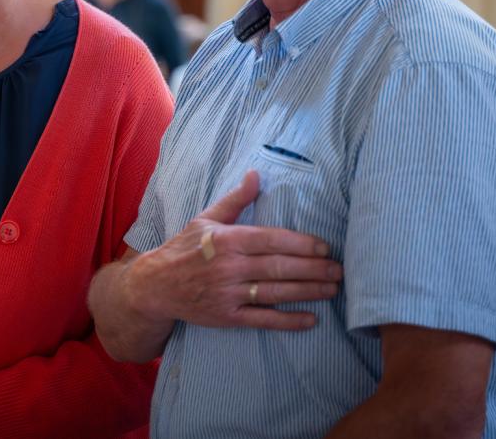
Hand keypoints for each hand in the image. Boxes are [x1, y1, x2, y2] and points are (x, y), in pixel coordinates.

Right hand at [126, 170, 340, 329]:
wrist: (155, 286)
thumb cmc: (184, 249)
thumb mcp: (206, 219)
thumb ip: (236, 200)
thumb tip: (256, 174)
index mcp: (227, 240)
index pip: (272, 240)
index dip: (301, 244)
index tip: (325, 247)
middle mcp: (229, 267)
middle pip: (280, 267)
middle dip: (313, 269)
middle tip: (339, 270)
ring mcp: (229, 293)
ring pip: (276, 293)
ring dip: (308, 292)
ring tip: (332, 289)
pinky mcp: (227, 316)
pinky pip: (263, 320)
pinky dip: (288, 321)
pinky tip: (310, 319)